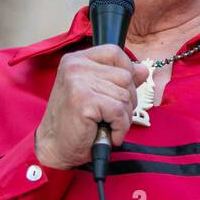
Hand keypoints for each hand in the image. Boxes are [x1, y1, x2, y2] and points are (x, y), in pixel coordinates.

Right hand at [34, 45, 150, 168]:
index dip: (127, 71)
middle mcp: (75, 67)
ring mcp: (78, 82)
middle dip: (127, 101)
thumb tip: (143, 70)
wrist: (56, 147)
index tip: (120, 91)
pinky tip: (108, 133)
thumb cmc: (76, 122)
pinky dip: (120, 127)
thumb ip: (119, 79)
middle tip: (110, 116)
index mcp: (76, 60)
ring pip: (125, 95)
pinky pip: (119, 111)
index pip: (115, 53)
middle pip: (125, 76)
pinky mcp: (84, 101)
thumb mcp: (98, 93)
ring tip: (106, 125)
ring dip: (123, 117)